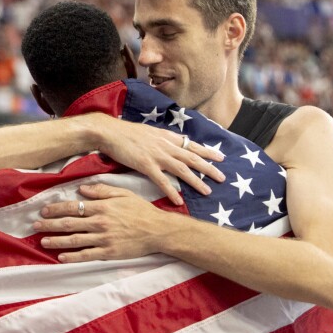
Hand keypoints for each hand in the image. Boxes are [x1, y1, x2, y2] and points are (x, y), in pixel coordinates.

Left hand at [33, 183, 183, 262]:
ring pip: (74, 240)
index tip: (43, 211)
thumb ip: (102, 190)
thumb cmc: (141, 210)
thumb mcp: (123, 194)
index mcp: (102, 207)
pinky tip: (61, 257)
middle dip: (50, 224)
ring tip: (42, 241)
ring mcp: (103, 239)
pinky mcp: (108, 253)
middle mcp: (100, 222)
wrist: (158, 230)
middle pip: (69, 223)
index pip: (73, 207)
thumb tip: (82, 189)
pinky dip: (72, 257)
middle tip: (35, 226)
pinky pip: (86, 255)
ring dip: (56, 241)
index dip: (56, 209)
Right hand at [90, 116, 225, 205]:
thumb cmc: (125, 132)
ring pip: (182, 170)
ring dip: (196, 181)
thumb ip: (162, 139)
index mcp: (166, 137)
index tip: (221, 157)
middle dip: (209, 168)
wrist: (109, 132)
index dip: (207, 151)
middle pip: (192, 158)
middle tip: (222, 177)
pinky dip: (172, 191)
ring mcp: (157, 155)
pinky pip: (162, 181)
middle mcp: (166, 146)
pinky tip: (179, 201)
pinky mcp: (145, 165)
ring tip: (208, 191)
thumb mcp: (149, 132)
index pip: (192, 145)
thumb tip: (172, 143)